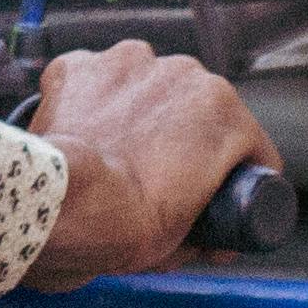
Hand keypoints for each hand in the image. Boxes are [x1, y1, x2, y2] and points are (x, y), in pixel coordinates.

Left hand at [16, 38, 277, 290]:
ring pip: (144, 86)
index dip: (238, 173)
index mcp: (222, 110)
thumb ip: (209, 238)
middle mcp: (181, 72)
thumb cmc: (125, 224)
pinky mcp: (77, 65)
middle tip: (160, 174)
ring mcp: (126, 62)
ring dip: (137, 111)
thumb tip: (215, 244)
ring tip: (116, 153)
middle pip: (194, 107)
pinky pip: (94, 82)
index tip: (220, 190)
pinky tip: (82, 134)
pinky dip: (90, 102)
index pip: (247, 141)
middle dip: (184, 136)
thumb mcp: (187, 243)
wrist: (61, 205)